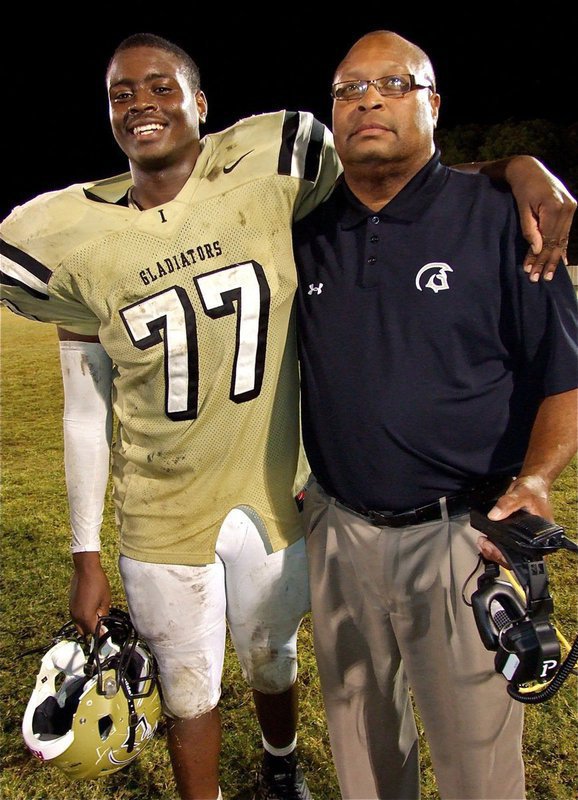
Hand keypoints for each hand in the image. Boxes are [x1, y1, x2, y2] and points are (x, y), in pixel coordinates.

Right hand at [69, 552, 110, 635]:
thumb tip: (103, 625)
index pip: (93, 633)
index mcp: (86, 617)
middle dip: (93, 630)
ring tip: (97, 613)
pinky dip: (83, 618)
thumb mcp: (105, 600)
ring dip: (87, 624)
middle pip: (84, 632)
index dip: (101, 633)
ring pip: (79, 625)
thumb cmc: (98, 583)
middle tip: (102, 622)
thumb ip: (104, 615)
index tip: (107, 633)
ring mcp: (72, 611)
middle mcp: (76, 616)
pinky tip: (91, 608)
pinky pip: (76, 618)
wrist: (86, 569)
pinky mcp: (70, 605)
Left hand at [476, 475, 552, 566]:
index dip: (510, 557)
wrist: (532, 483)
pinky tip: (485, 540)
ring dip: (494, 551)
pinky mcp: (514, 534)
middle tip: (485, 545)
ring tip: (483, 542)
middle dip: (498, 555)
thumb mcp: (521, 493)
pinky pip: (504, 544)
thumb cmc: (533, 489)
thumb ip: (508, 503)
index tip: (495, 549)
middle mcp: (534, 541)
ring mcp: (523, 538)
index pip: (527, 557)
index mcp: (542, 537)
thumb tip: (494, 515)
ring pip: (509, 553)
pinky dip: (494, 544)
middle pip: (516, 558)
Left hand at [505, 156, 575, 281]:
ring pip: (562, 239)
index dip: (538, 257)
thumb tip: (537, 249)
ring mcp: (571, 208)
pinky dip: (562, 247)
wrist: (529, 169)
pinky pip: (566, 232)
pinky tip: (560, 262)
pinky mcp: (571, 208)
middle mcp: (567, 208)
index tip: (529, 271)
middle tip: (537, 278)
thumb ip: (529, 228)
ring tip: (546, 275)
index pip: (546, 239)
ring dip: (553, 258)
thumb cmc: (522, 188)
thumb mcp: (522, 208)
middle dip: (545, 262)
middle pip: (556, 241)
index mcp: (554, 207)